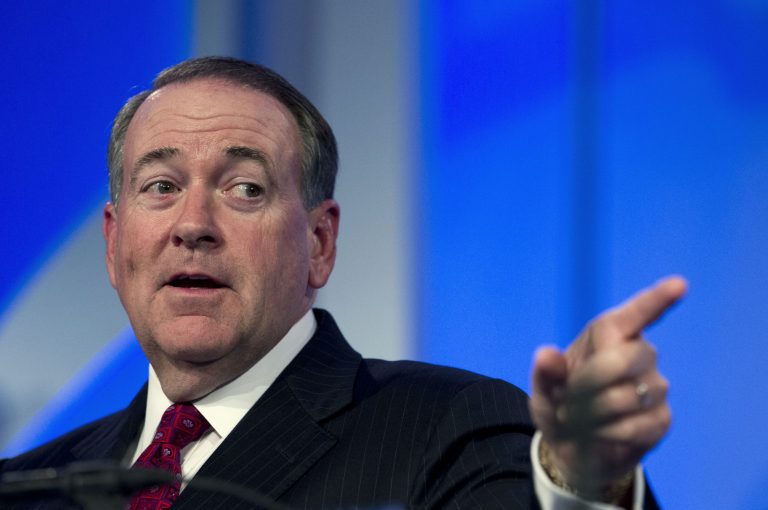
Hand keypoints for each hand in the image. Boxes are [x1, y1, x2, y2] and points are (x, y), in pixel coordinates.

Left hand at [530, 276, 686, 499]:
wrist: (574, 448)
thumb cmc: (560, 405)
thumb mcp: (543, 389)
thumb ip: (545, 373)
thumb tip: (545, 355)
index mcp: (609, 335)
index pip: (636, 313)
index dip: (657, 299)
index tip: (680, 285)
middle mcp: (638, 354)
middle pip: (625, 358)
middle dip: (591, 380)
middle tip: (566, 400)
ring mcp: (655, 387)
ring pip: (627, 396)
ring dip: (594, 413)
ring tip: (578, 419)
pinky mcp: (661, 419)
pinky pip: (634, 426)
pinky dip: (607, 434)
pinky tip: (599, 435)